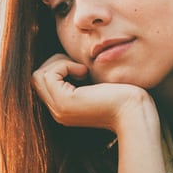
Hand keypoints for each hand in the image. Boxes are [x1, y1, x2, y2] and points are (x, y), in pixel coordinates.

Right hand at [32, 53, 157, 132]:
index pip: (43, 81)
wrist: (135, 113)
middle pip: (37, 77)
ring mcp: (59, 109)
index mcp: (63, 108)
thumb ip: (80, 76)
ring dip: (60, 63)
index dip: (58, 67)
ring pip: (39, 75)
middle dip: (56, 63)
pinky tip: (84, 72)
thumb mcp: (96, 83)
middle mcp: (57, 111)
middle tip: (80, 67)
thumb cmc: (124, 96)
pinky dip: (64, 65)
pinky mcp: (65, 103)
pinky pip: (49, 75)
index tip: (82, 69)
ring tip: (83, 69)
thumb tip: (73, 59)